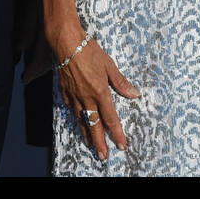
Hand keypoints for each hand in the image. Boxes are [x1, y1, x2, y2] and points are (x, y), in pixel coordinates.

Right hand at [52, 29, 139, 160]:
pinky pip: (71, 109)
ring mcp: (74, 96)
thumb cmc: (89, 50)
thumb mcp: (109, 65)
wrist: (66, 43)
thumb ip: (121, 82)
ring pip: (81, 120)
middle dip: (100, 142)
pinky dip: (76, 118)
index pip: (110, 118)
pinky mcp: (64, 91)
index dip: (116, 133)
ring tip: (90, 144)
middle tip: (103, 155)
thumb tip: (134, 94)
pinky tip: (78, 121)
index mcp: (100, 92)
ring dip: (86, 134)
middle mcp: (86, 98)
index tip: (121, 145)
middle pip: (94, 125)